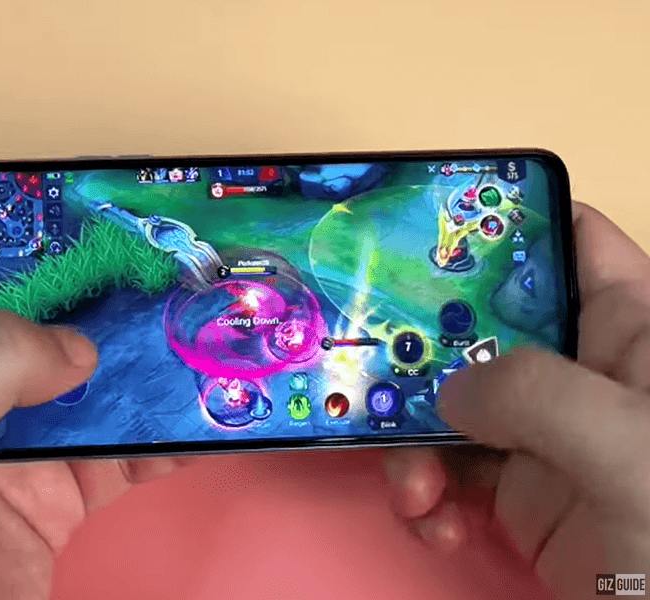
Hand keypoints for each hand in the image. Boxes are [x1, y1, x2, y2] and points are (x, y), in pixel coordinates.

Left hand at [0, 251, 186, 599]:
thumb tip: (76, 348)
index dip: (11, 240)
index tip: (75, 217)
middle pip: (40, 325)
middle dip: (97, 303)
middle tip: (156, 275)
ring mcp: (13, 443)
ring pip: (89, 387)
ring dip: (141, 372)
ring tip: (189, 346)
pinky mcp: (55, 492)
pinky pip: (118, 454)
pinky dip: (159, 441)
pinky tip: (190, 427)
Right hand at [386, 202, 649, 598]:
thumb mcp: (625, 443)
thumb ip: (534, 394)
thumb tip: (450, 393)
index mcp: (625, 331)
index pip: (568, 243)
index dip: (503, 224)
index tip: (427, 233)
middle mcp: (576, 374)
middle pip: (481, 327)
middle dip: (423, 350)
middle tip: (377, 368)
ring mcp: (541, 435)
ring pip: (449, 407)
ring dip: (412, 443)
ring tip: (414, 488)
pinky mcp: (516, 494)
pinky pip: (448, 474)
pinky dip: (427, 497)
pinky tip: (435, 522)